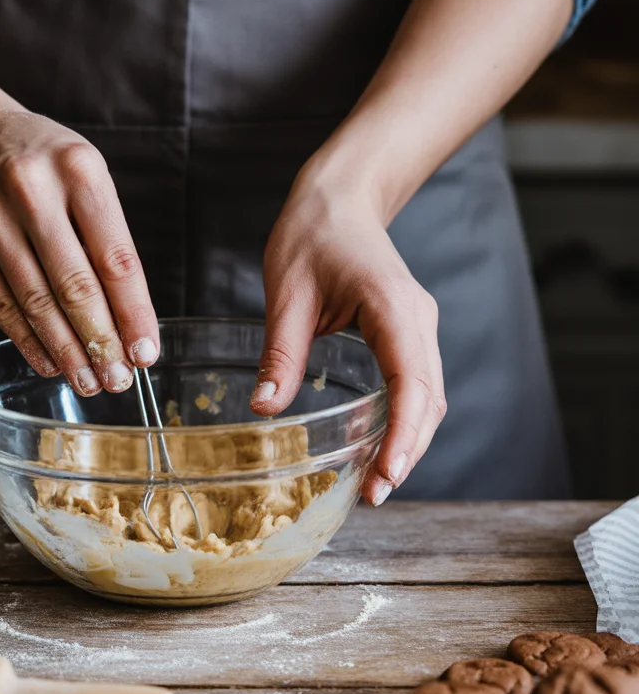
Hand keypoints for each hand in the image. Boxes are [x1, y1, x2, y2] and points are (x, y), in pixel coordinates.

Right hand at [0, 109, 158, 393]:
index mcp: (79, 171)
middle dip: (101, 342)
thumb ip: (108, 242)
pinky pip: (0, 305)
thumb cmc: (46, 165)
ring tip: (89, 381)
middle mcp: (31, 191)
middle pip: (74, 286)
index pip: (115, 259)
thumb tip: (131, 325)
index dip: (133, 314)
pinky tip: (50, 363)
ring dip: (66, 351)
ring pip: (36, 302)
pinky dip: (28, 340)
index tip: (146, 353)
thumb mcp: (87, 179)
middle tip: (118, 379)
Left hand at [252, 159, 445, 505]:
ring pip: (429, 397)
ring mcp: (420, 327)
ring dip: (410, 441)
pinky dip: (405, 421)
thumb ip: (280, 353)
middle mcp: (417, 319)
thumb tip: (265, 410)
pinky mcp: (410, 333)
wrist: (341, 198)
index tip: (386, 474)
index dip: (403, 433)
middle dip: (408, 451)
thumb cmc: (313, 234)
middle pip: (429, 399)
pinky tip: (381, 446)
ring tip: (378, 483)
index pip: (411, 381)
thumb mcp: (286, 292)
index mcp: (392, 306)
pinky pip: (417, 385)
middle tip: (376, 495)